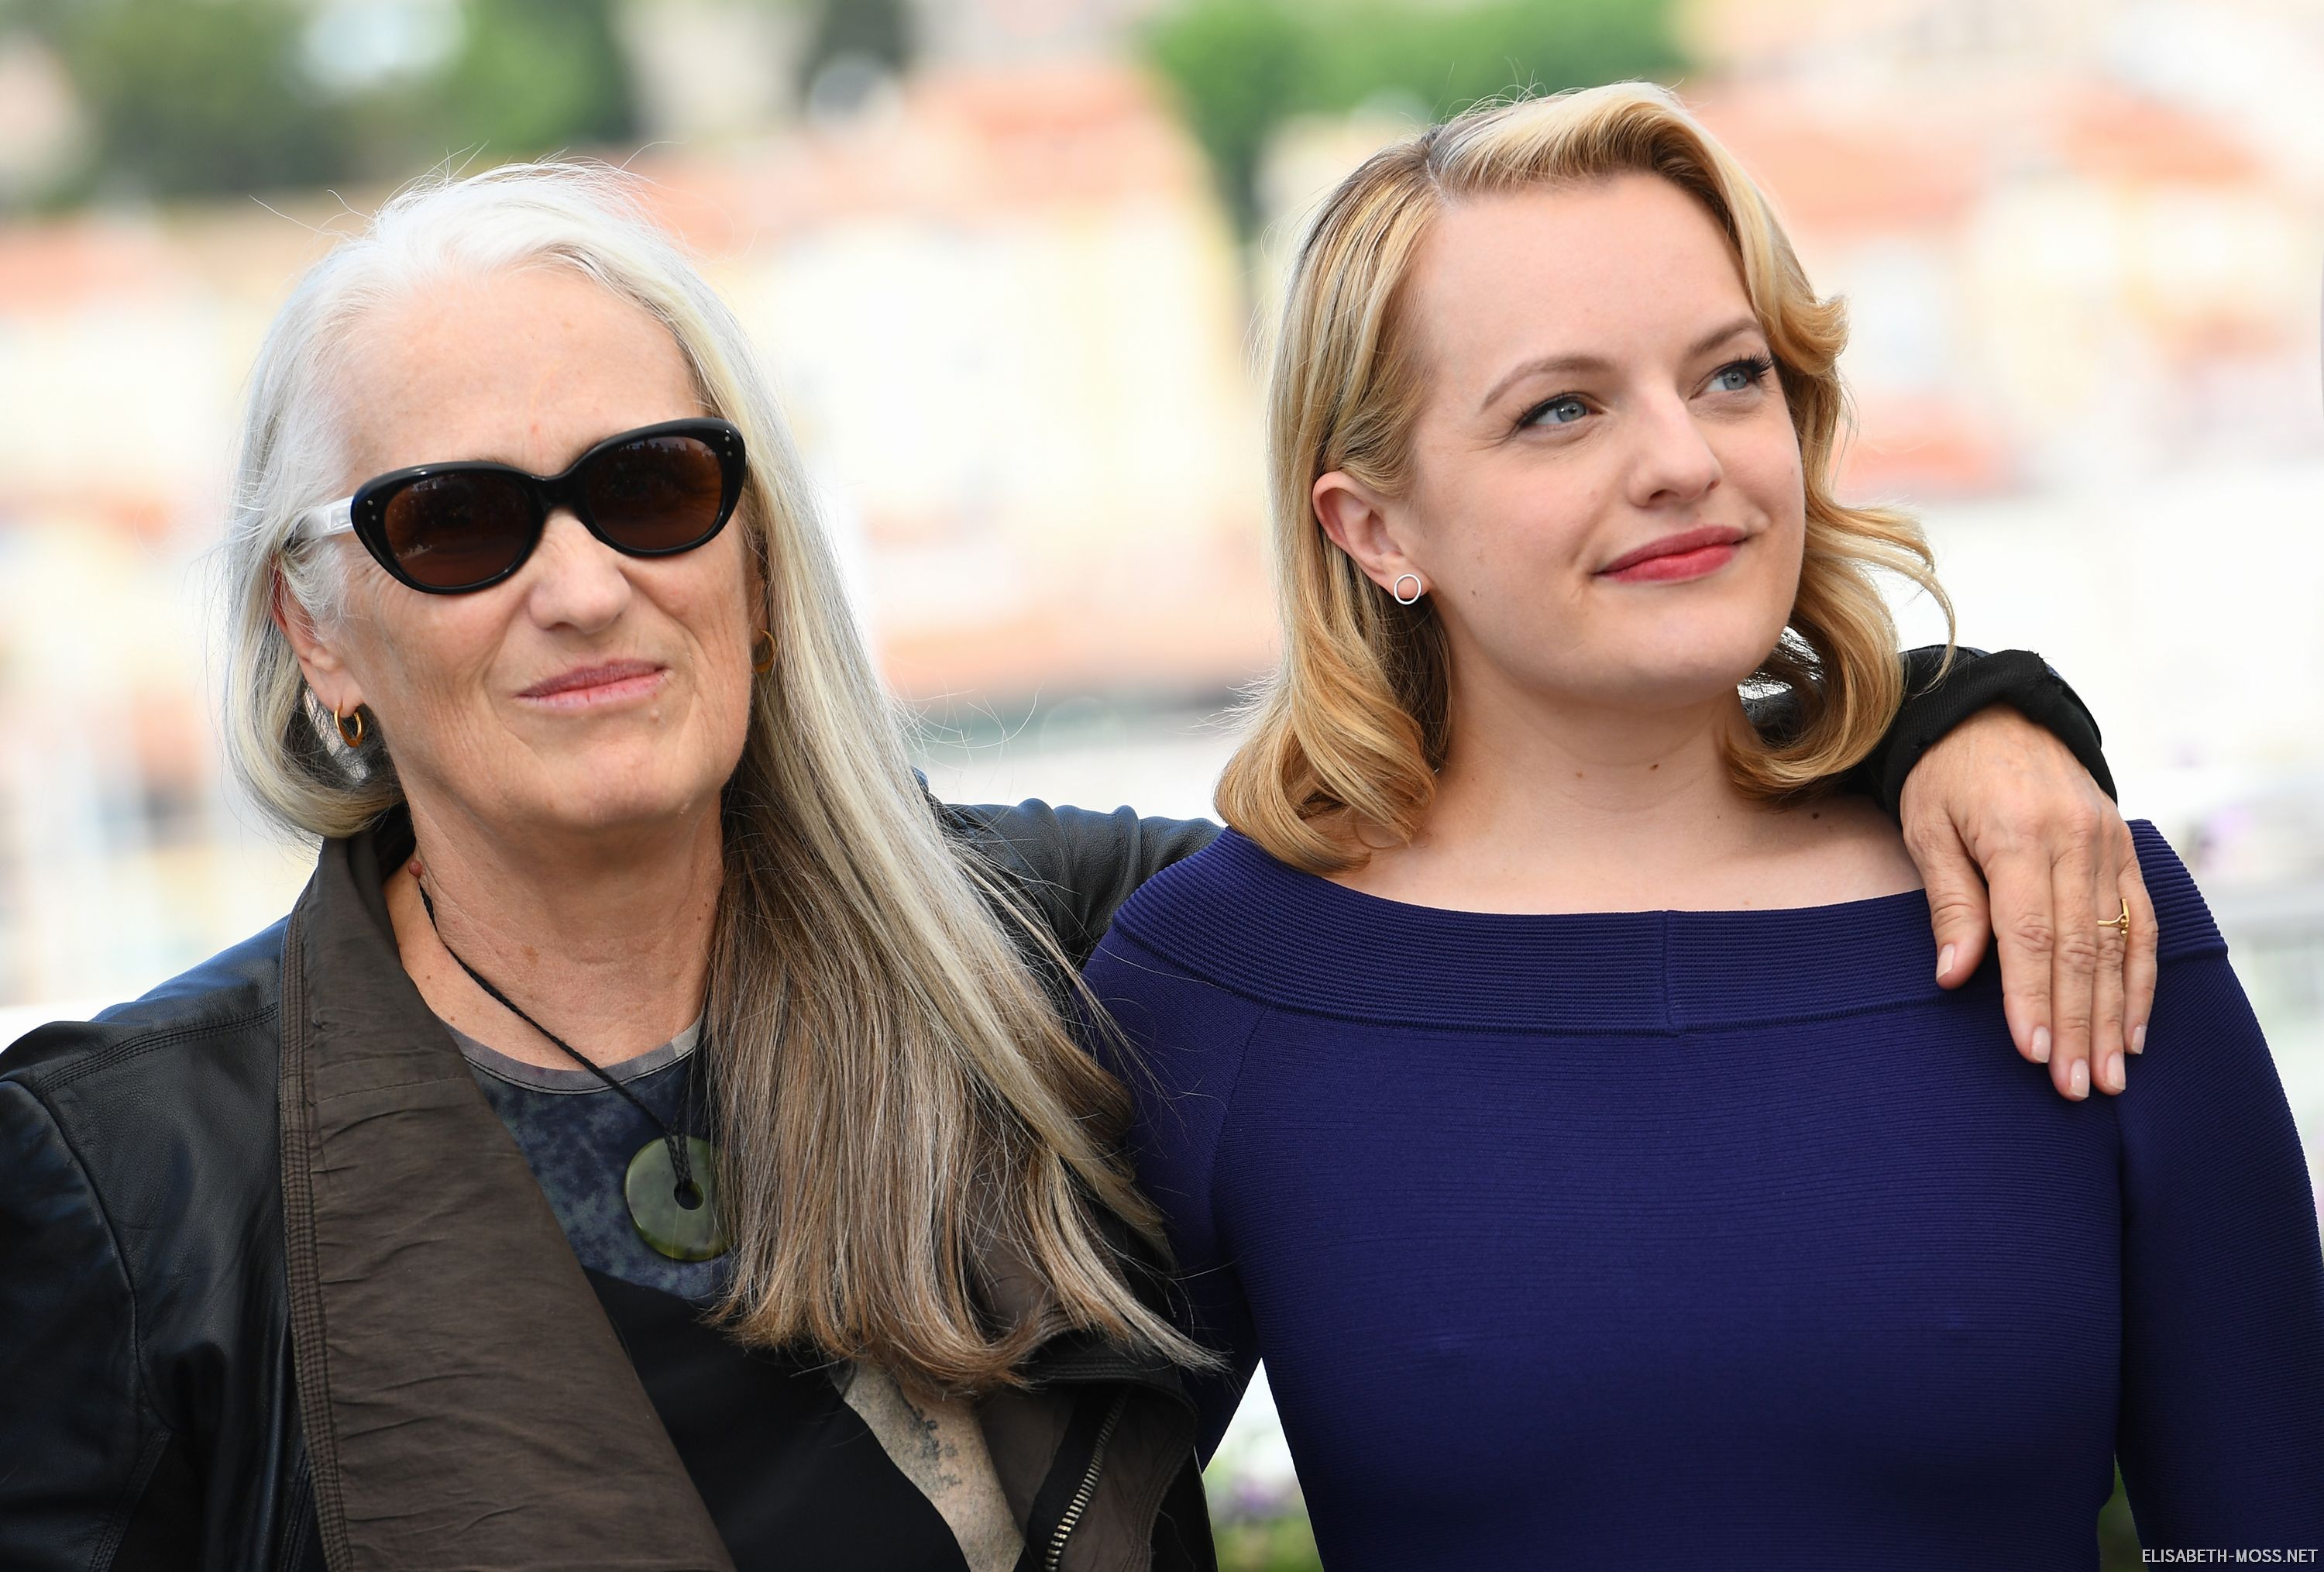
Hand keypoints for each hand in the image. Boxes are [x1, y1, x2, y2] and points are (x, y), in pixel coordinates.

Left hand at [1898, 706, 2156, 1100]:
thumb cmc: (1944, 776)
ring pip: (2119, 944)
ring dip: (2114, 1015)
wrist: (1993, 713)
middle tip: (2076, 1087)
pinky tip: (2134, 1028)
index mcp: (2020, 834)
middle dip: (2078, 1024)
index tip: (2031, 1053)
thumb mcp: (1927, 828)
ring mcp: (2109, 845)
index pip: (2030, 934)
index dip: (2032, 998)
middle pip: (2081, 949)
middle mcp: (2076, 841)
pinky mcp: (2125, 850)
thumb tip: (1954, 977)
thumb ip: (1951, 903)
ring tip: (2109, 1076)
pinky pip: (2143, 921)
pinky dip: (2142, 978)